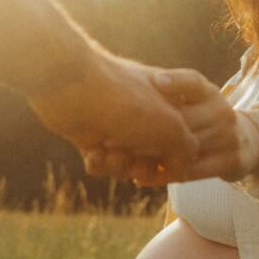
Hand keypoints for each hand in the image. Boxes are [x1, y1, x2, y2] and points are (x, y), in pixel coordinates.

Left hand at [29, 50, 197, 180]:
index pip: (180, 145)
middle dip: (142, 164)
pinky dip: (98, 162)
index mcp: (168, 107)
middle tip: (133, 155)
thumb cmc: (127, 104)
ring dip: (118, 164)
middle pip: (151, 160)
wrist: (73, 89)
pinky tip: (93, 151)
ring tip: (108, 149)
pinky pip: (102, 163)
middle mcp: (144, 116)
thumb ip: (186, 150)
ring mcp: (117, 125)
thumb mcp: (172, 128)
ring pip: (126, 164)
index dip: (172, 159)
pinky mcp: (91, 135)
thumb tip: (180, 169)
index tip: (162, 157)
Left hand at [92, 68, 258, 184]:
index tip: (154, 81)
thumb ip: (164, 95)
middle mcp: (221, 110)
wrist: (245, 143)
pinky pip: (191, 172)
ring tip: (121, 160)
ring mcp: (228, 136)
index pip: (192, 81)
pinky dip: (164, 176)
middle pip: (183, 121)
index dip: (175, 81)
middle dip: (148, 130)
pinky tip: (140, 178)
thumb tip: (122, 81)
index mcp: (208, 92)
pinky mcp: (231, 161)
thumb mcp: (191, 101)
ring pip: (184, 148)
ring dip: (151, 157)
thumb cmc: (202, 119)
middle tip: (113, 137)